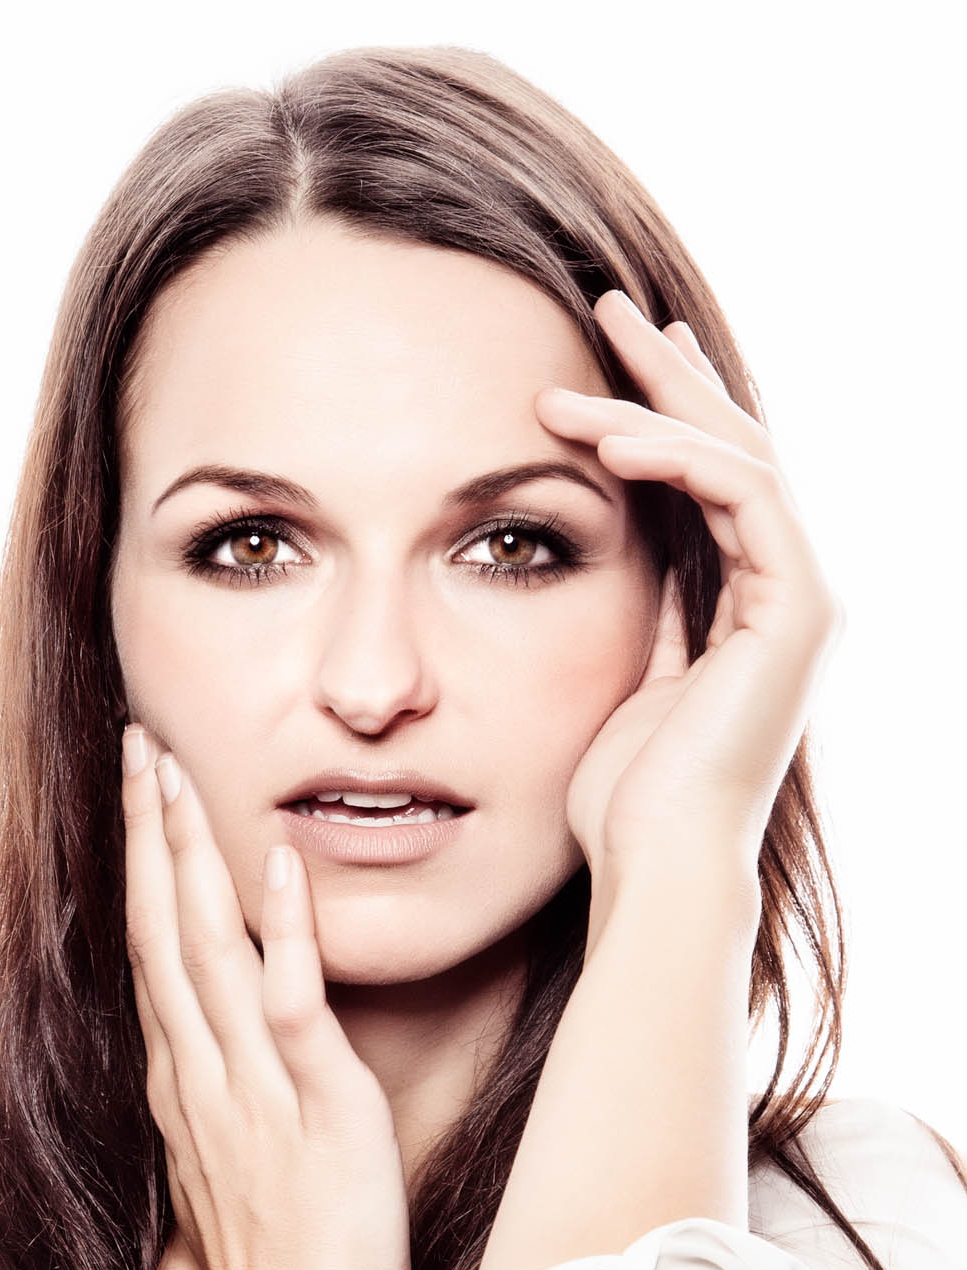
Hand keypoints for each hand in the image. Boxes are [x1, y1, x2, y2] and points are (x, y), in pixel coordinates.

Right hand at [120, 725, 412, 1269]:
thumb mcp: (235, 1172)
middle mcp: (202, 1075)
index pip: (155, 954)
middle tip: (137, 743)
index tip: (141, 797)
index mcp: (187, 1086)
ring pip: (205, 949)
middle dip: (148, 831)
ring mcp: (251, 1089)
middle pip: (161, 932)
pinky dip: (285, 931)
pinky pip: (292, 1006)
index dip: (145, 869)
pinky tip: (278, 861)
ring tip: (171, 770)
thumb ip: (226, 1102)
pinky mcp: (314, 1109)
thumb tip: (225, 1062)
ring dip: (187, 854)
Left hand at [535, 291, 841, 879]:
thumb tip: (607, 558)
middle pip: (735, 448)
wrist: (656, 864)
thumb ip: (638, 615)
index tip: (601, 360)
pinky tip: (607, 439)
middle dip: (667, 374)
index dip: (663, 410)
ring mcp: (802, 600)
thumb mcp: (618, 682)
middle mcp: (789, 594)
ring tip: (565, 381)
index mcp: (750, 608)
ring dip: (652, 409)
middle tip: (607, 305)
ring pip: (738, 460)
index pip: (712, 480)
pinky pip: (742, 499)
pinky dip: (676, 462)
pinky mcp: (798, 610)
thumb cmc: (622, 800)